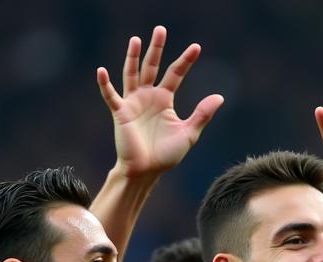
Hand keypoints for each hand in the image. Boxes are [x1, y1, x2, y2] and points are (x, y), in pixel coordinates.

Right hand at [97, 27, 223, 181]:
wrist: (146, 171)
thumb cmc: (166, 156)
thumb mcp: (188, 134)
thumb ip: (202, 114)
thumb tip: (220, 96)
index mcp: (164, 99)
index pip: (175, 74)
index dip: (185, 61)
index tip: (197, 47)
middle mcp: (148, 96)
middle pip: (152, 66)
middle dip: (156, 48)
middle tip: (161, 29)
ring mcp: (133, 102)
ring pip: (132, 74)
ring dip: (132, 57)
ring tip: (136, 39)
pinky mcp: (121, 113)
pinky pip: (111, 96)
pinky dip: (105, 84)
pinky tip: (102, 71)